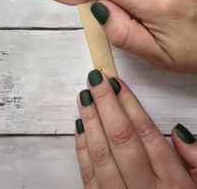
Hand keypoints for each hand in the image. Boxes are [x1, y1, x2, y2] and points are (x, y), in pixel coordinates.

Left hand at [75, 70, 196, 187]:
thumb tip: (177, 131)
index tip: (116, 82)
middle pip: (121, 139)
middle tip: (95, 78)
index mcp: (173, 185)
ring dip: (90, 122)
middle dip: (105, 104)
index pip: (146, 133)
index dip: (128, 103)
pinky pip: (89, 178)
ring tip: (83, 96)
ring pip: (101, 156)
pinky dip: (82, 151)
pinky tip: (79, 128)